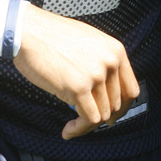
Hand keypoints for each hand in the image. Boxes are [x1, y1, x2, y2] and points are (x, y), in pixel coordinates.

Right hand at [13, 4, 139, 139]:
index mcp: (115, 50)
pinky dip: (79, 130)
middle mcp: (110, 62)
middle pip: (116, 104)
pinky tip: (68, 129)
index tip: (113, 115)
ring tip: (73, 123)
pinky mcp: (79, 87)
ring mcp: (95, 74)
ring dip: (86, 124)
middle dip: (101, 115)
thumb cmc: (52, 36)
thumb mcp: (88, 41)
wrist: (29, 31)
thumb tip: (106, 89)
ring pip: (102, 114)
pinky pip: (89, 119)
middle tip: (87, 119)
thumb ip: (102, 62)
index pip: (131, 89)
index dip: (122, 107)